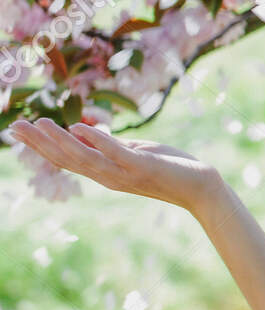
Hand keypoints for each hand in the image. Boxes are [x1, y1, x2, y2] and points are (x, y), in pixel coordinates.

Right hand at [6, 118, 219, 211]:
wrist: (201, 186)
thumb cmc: (170, 168)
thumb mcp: (136, 153)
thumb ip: (112, 146)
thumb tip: (84, 131)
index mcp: (105, 172)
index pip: (66, 159)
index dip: (41, 146)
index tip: (17, 131)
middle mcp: (109, 176)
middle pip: (67, 160)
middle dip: (40, 144)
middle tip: (14, 126)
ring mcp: (124, 173)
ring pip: (85, 158)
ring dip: (61, 141)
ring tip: (40, 123)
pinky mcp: (143, 167)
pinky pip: (116, 153)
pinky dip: (98, 140)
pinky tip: (80, 127)